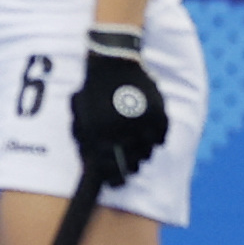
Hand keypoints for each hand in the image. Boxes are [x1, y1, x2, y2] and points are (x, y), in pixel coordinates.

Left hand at [72, 32, 168, 186]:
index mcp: (100, 133)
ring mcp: (141, 121)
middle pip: (132, 164)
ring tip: (138, 147)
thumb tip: (93, 165)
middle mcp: (121, 130)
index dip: (114, 179)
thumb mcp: (82, 116)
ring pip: (148, 152)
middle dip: (129, 167)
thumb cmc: (93, 90)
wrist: (112, 61)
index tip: (116, 182)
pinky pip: (162, 136)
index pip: (110, 168)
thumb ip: (86, 141)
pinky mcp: (157, 112)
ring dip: (143, 153)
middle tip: (129, 165)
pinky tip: (150, 134)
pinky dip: (157, 138)